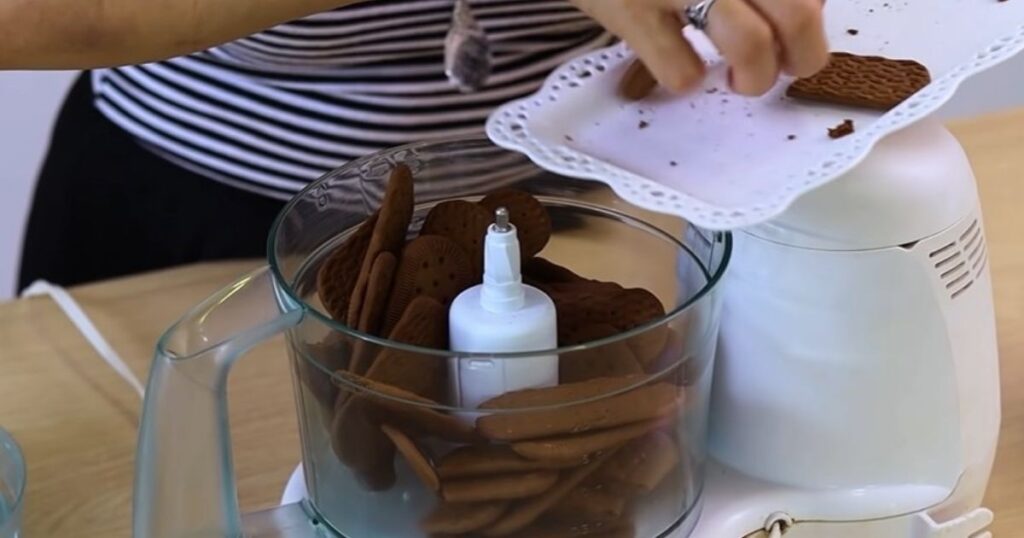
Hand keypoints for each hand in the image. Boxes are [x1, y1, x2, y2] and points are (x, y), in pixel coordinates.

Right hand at [572, 0, 828, 95]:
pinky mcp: (633, 14)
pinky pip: (682, 72)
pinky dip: (686, 77)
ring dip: (755, 78)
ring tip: (741, 81)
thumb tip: (814, 6)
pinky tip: (676, 60)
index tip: (799, 30)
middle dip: (804, 56)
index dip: (816, 15)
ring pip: (750, 46)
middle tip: (789, 68)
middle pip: (799, 14)